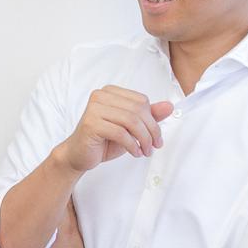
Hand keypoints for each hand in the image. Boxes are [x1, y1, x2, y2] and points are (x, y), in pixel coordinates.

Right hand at [54, 87, 173, 174]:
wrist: (78, 155)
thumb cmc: (103, 140)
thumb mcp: (130, 128)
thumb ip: (148, 116)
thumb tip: (169, 106)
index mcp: (110, 92)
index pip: (141, 101)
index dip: (153, 120)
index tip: (156, 137)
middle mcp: (100, 96)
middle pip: (137, 110)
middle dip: (151, 131)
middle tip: (154, 146)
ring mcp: (94, 109)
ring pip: (131, 121)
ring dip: (143, 139)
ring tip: (145, 151)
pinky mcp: (91, 124)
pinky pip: (120, 133)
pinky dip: (132, 145)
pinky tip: (134, 152)